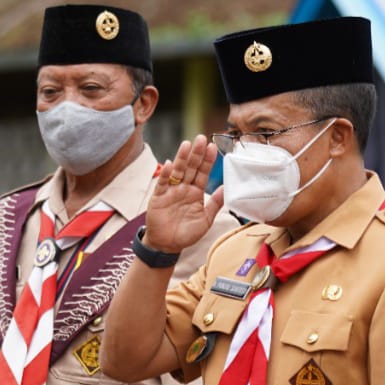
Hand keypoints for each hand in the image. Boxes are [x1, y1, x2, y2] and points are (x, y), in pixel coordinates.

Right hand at [144, 135, 225, 252]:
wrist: (167, 246)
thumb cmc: (186, 234)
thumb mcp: (206, 220)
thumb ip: (215, 203)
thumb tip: (226, 188)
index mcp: (195, 192)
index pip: (203, 173)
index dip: (208, 160)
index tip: (213, 147)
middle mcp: (183, 188)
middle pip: (190, 167)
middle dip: (196, 153)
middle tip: (201, 138)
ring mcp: (170, 191)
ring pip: (177, 171)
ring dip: (181, 158)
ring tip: (187, 145)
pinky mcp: (158, 197)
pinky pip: (162, 184)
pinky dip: (165, 174)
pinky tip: (169, 164)